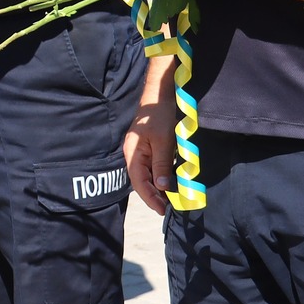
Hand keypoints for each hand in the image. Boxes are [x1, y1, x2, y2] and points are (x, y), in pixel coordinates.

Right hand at [123, 95, 179, 216]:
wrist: (161, 93)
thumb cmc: (160, 115)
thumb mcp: (163, 141)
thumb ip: (161, 164)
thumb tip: (161, 187)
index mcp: (133, 153)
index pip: (138, 182)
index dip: (149, 198)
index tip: (162, 210)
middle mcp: (134, 154)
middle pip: (141, 180)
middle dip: (154, 196)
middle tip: (168, 208)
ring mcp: (142, 150)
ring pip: (148, 175)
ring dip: (158, 188)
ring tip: (170, 200)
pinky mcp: (151, 146)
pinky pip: (153, 166)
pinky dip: (161, 177)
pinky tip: (170, 182)